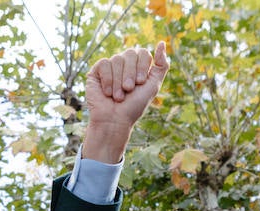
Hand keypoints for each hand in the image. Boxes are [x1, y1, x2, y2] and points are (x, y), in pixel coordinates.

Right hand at [81, 42, 169, 163]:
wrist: (115, 120)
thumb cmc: (134, 106)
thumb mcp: (153, 85)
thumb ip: (162, 65)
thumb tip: (162, 42)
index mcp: (138, 66)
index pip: (143, 52)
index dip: (142, 67)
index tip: (140, 83)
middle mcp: (124, 64)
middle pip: (130, 53)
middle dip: (130, 74)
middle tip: (128, 90)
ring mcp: (110, 66)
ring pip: (117, 59)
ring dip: (119, 81)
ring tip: (118, 96)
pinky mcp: (96, 71)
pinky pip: (104, 63)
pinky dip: (108, 80)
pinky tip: (107, 93)